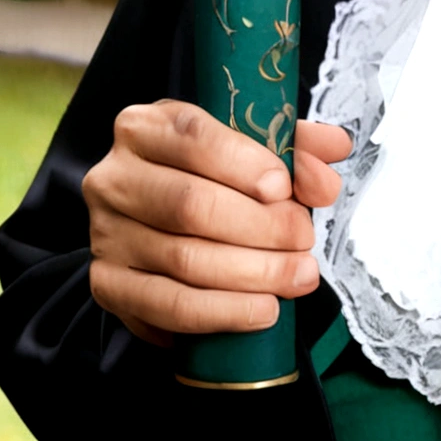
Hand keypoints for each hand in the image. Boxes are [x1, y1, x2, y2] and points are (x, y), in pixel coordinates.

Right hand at [84, 101, 350, 346]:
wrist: (157, 222)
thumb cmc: (212, 177)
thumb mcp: (250, 146)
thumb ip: (294, 144)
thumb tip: (334, 150)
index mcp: (144, 127)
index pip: (191, 137)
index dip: (243, 162)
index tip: (284, 187)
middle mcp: (114, 177)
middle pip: (190, 205)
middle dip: (260, 226)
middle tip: (305, 239)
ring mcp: (105, 234)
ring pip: (184, 259)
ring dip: (253, 273)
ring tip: (299, 276)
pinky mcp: (108, 285)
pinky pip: (168, 306)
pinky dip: (222, 312)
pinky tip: (263, 310)